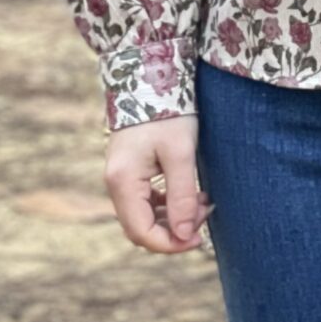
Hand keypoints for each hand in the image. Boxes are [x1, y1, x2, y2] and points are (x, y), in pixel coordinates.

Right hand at [104, 113, 213, 253]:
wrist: (151, 77)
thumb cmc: (168, 112)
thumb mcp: (181, 154)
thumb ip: (182, 196)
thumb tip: (185, 236)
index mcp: (123, 182)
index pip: (141, 233)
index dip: (171, 244)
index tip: (199, 238)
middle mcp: (115, 183)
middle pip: (140, 228)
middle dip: (174, 230)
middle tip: (205, 212)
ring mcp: (119, 177)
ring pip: (143, 216)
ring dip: (172, 217)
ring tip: (202, 201)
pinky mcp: (128, 170)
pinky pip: (144, 201)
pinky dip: (166, 204)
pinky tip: (189, 194)